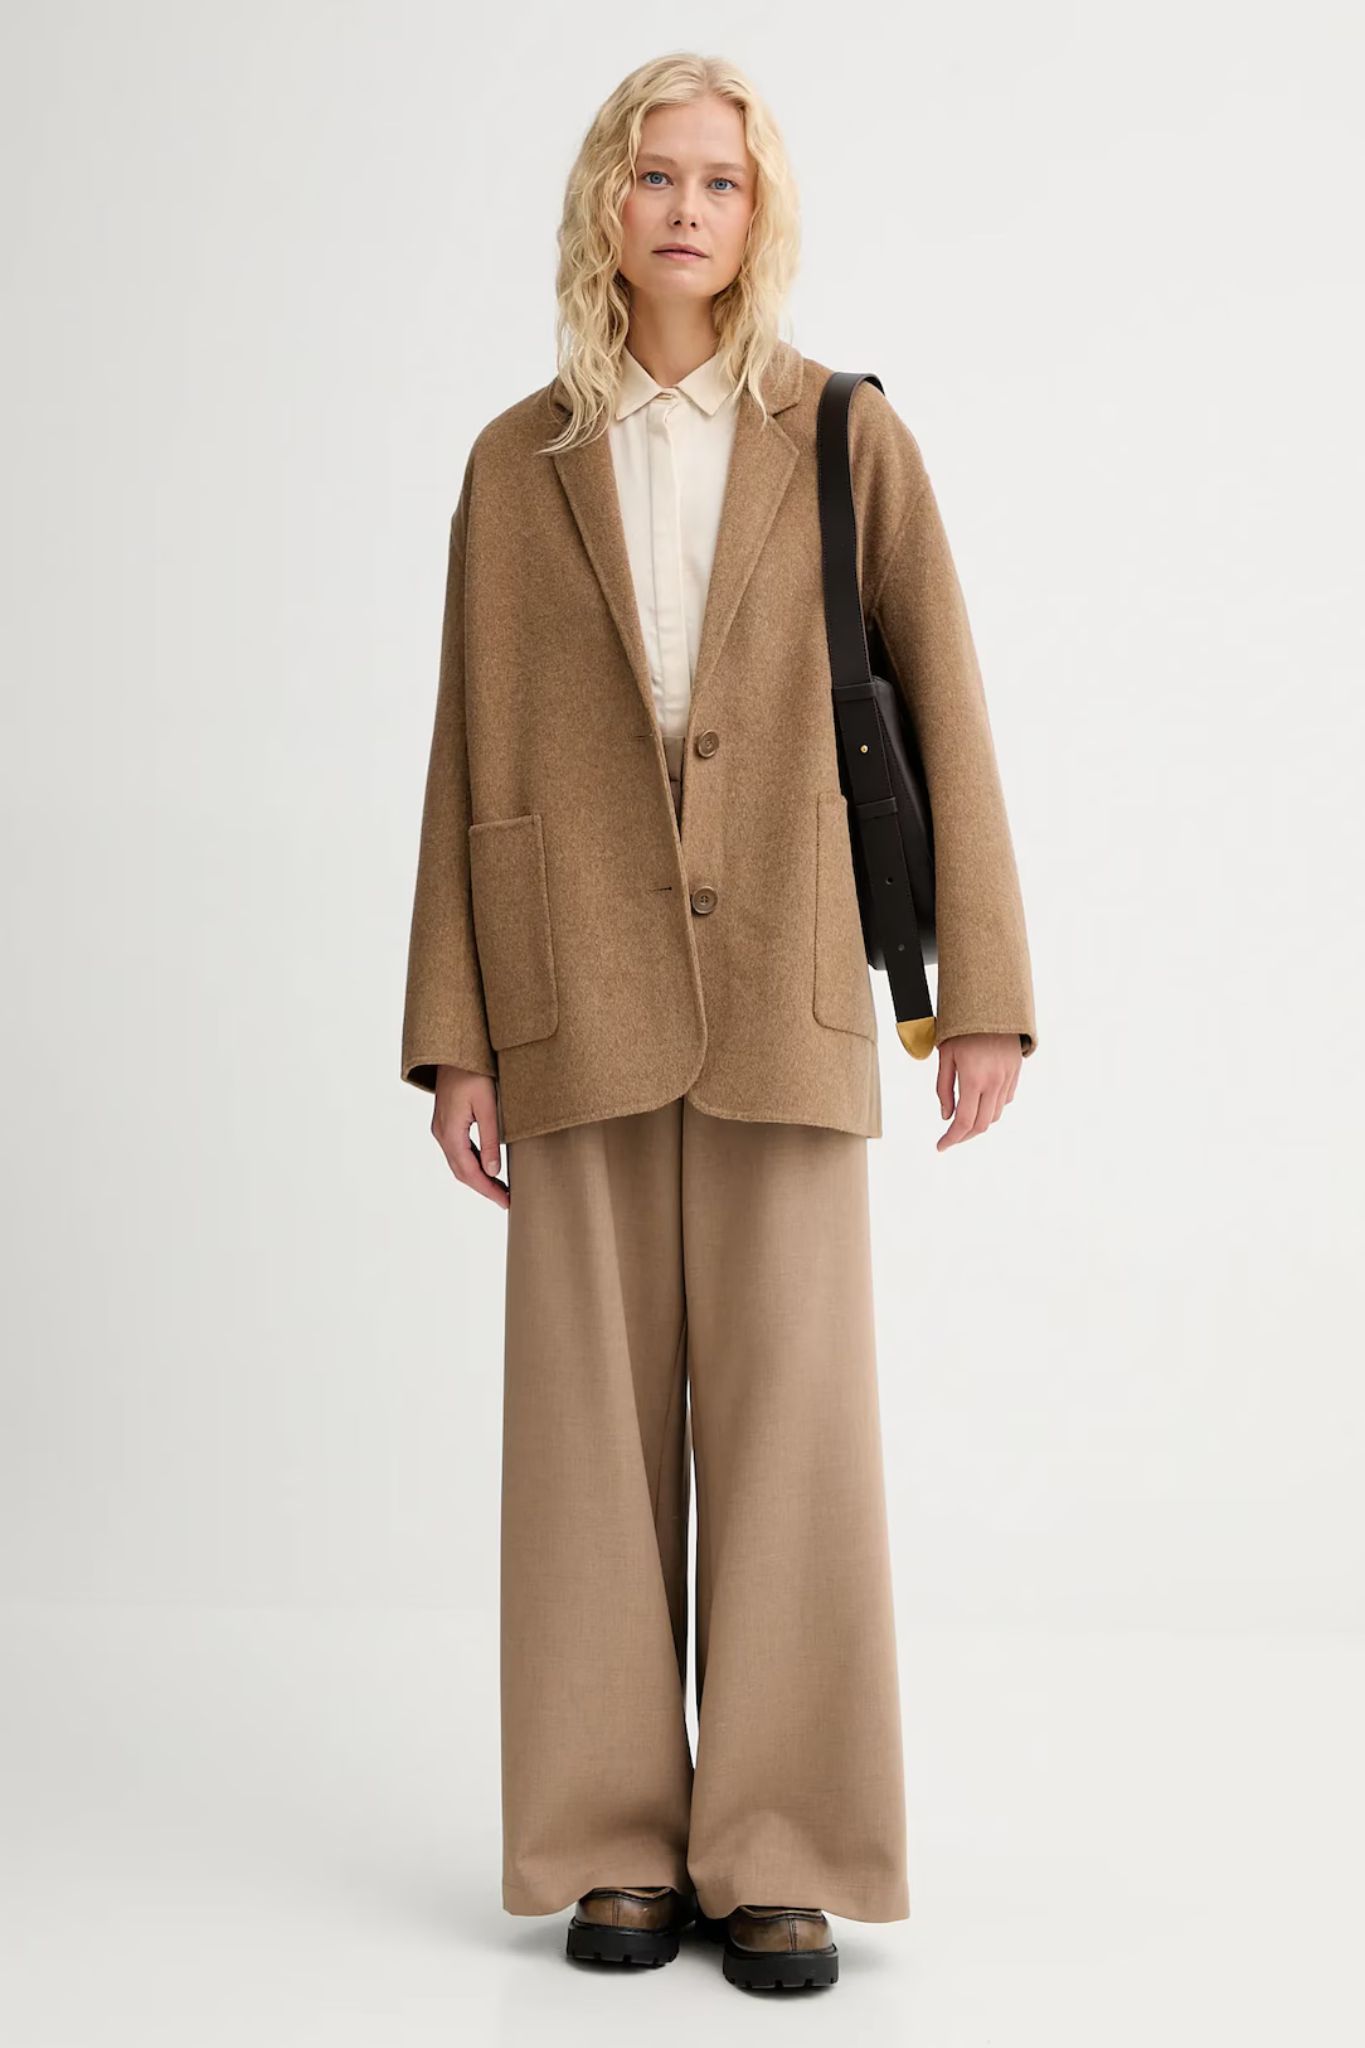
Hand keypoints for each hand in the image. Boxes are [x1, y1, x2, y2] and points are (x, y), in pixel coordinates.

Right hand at [431, 1067, 509, 1208]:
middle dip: (484, 1188)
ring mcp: (441, 1128)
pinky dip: (472, 1163)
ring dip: (478, 1177)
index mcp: (450, 1132)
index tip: (506, 1202)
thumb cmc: (473, 1072)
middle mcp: (441, 1133)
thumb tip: (492, 1170)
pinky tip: (487, 1167)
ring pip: (458, 1162)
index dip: (488, 1190)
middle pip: (461, 1171)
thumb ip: (490, 1139)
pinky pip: (458, 1151)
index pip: (469, 1172)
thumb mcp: (487, 1105)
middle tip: (506, 1200)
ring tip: (500, 1188)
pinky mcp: (446, 1122)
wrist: (455, 1049)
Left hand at [934, 1033, 1021, 1150]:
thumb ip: (944, 1089)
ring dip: (979, 1122)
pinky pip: (1005, 1099)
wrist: (992, 1004)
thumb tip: (946, 1117)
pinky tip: (980, 1101)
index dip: (951, 1138)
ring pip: (995, 1114)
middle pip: (982, 1125)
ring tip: (963, 1119)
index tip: (941, 1146)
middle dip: (964, 1136)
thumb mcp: (945, 1056)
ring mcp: (1008, 1077)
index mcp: (973, 1078)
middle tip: (950, 1137)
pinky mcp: (1016, 1072)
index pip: (964, 1121)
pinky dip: (992, 1107)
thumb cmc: (962, 1028)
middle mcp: (994, 1082)